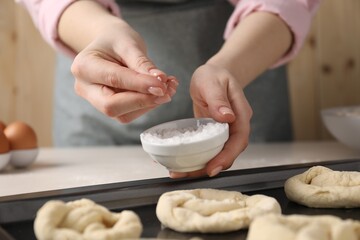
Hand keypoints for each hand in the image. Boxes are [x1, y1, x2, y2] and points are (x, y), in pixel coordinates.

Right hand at [71, 21, 177, 122]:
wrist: (110, 44)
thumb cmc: (116, 39)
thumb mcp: (129, 44)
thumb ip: (142, 64)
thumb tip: (160, 82)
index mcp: (84, 66)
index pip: (114, 80)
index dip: (140, 85)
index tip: (162, 85)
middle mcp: (85, 88)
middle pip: (111, 106)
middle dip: (142, 101)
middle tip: (167, 92)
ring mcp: (96, 101)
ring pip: (123, 114)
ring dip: (149, 104)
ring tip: (169, 86)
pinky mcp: (109, 108)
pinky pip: (130, 114)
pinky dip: (148, 104)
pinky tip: (161, 91)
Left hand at [170, 63, 251, 177]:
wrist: (211, 75)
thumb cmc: (213, 75)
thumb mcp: (212, 82)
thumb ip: (218, 99)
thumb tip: (227, 118)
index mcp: (241, 113)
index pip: (239, 139)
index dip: (227, 156)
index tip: (212, 167)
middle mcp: (236, 125)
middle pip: (229, 152)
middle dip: (212, 166)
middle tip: (189, 174)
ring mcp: (226, 131)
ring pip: (219, 153)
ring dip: (202, 166)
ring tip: (180, 172)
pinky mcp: (215, 134)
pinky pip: (209, 149)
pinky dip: (197, 158)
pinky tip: (182, 162)